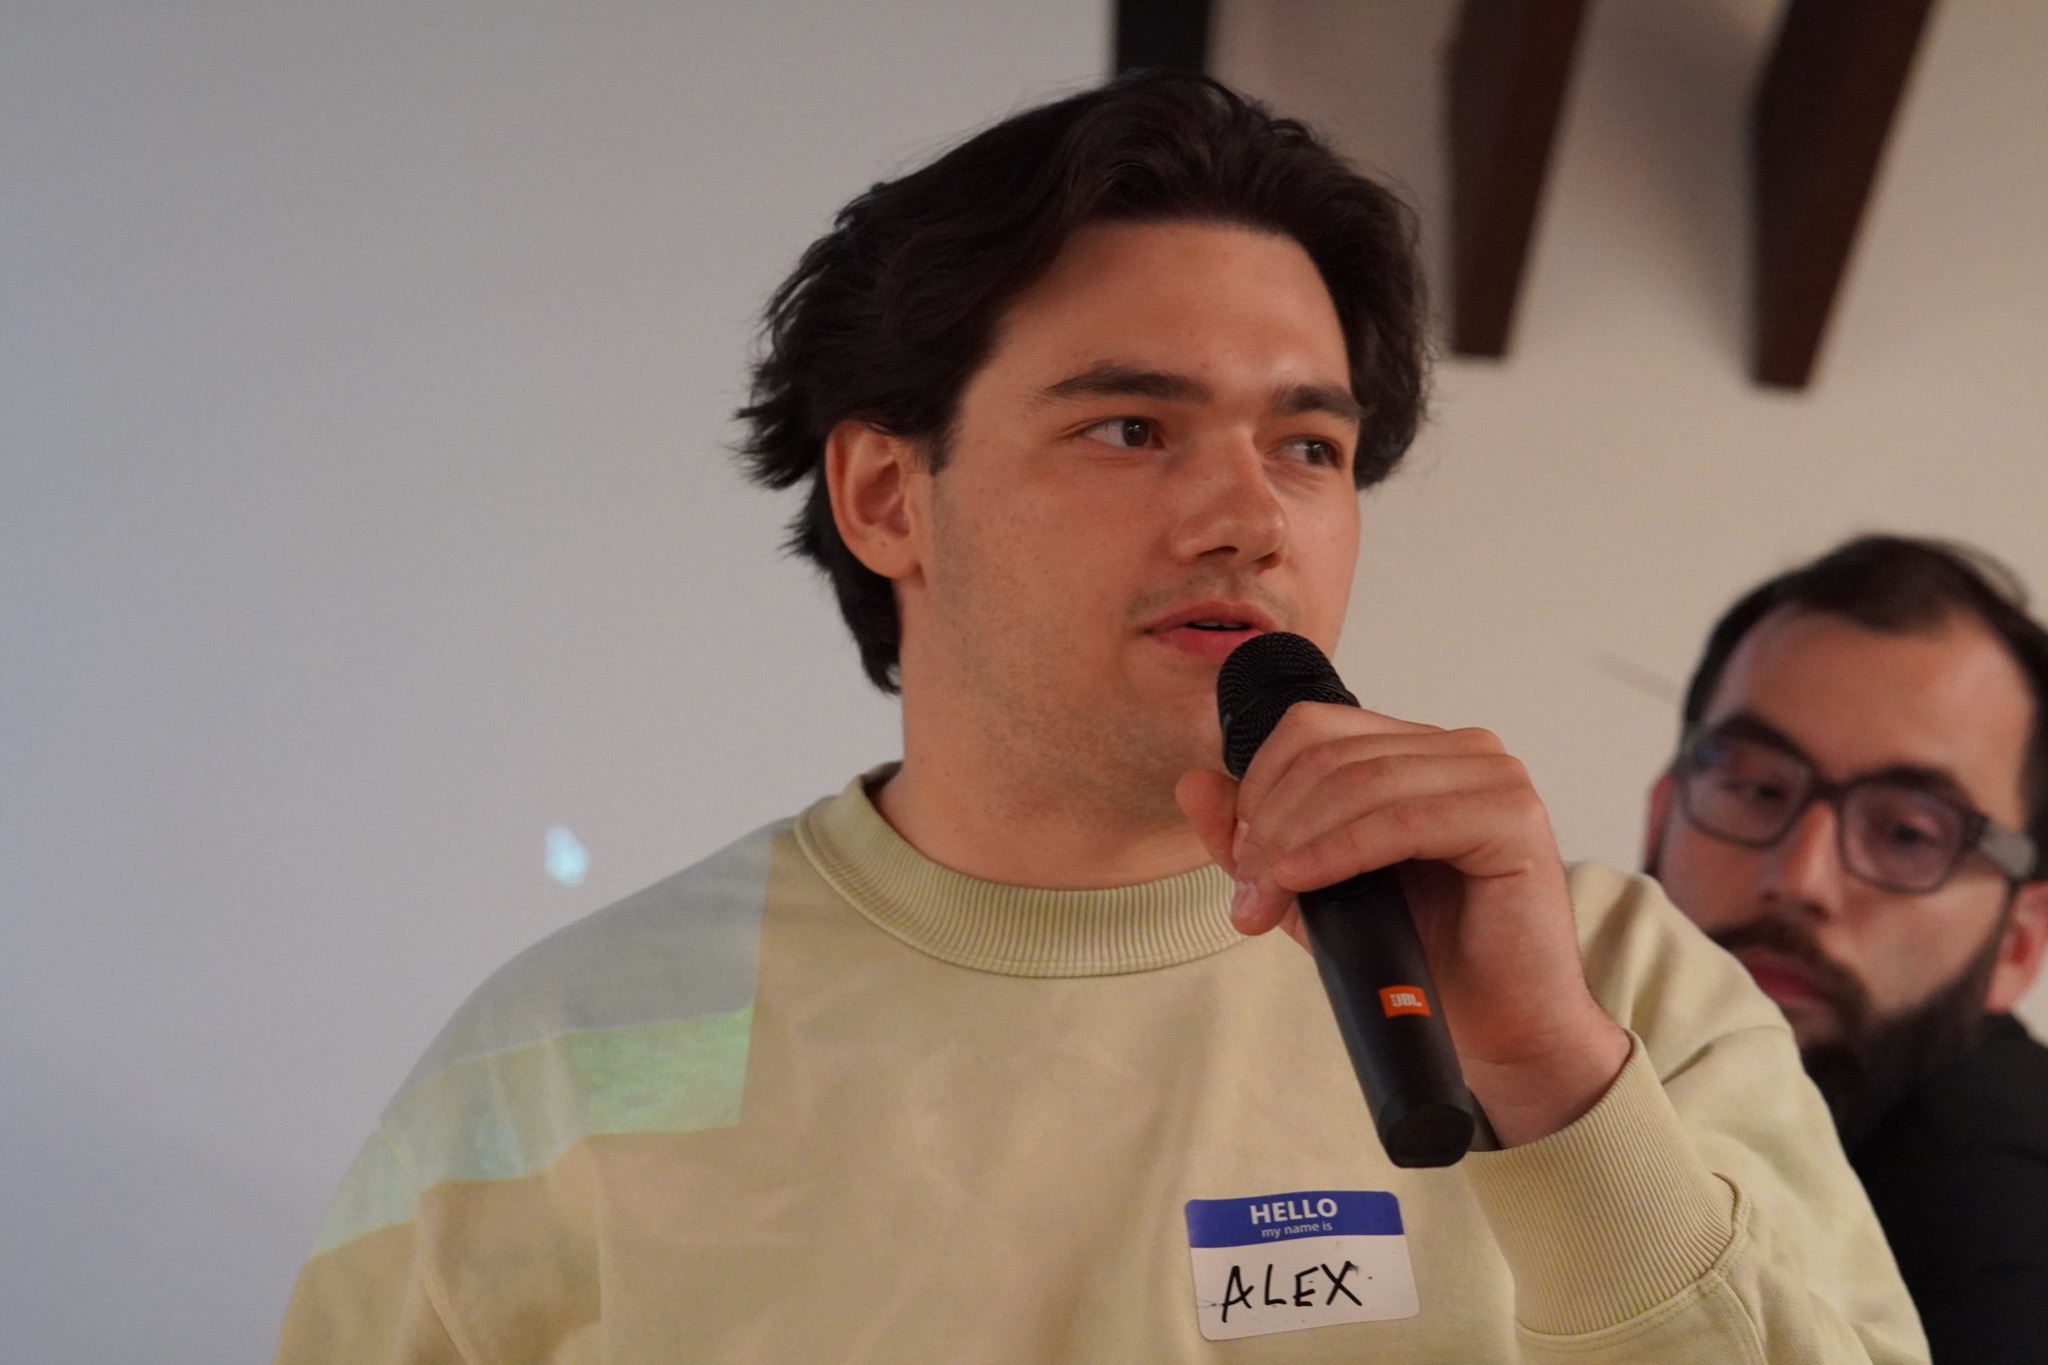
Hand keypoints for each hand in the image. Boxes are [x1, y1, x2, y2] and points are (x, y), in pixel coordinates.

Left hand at [1175, 701, 1629, 1146]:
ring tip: (1267, 894)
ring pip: (1360, 781)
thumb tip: (1192, 783)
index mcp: (1416, 751)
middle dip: (1270, 819)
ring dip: (1295, 838)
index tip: (1237, 854)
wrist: (1495, 1032)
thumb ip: (1253, 839)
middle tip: (1247, 887)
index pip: (1312, 728)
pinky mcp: (1514, 818)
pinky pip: (1403, 818)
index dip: (1258, 783)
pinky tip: (1303, 879)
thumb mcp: (1311, 891)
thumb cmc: (1417, 961)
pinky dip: (1341, 849)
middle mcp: (1460, 750)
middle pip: (1329, 752)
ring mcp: (1493, 777)